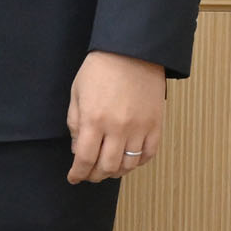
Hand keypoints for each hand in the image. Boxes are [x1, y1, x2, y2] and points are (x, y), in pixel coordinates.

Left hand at [66, 50, 164, 182]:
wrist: (132, 53)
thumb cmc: (99, 70)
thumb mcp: (77, 93)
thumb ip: (75, 123)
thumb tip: (78, 149)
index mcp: (94, 119)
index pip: (85, 158)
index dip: (78, 173)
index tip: (73, 178)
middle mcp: (118, 128)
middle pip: (107, 166)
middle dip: (96, 176)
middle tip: (90, 175)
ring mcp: (140, 128)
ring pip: (129, 164)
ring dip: (116, 171)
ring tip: (108, 169)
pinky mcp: (156, 126)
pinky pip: (149, 154)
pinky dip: (138, 162)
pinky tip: (129, 160)